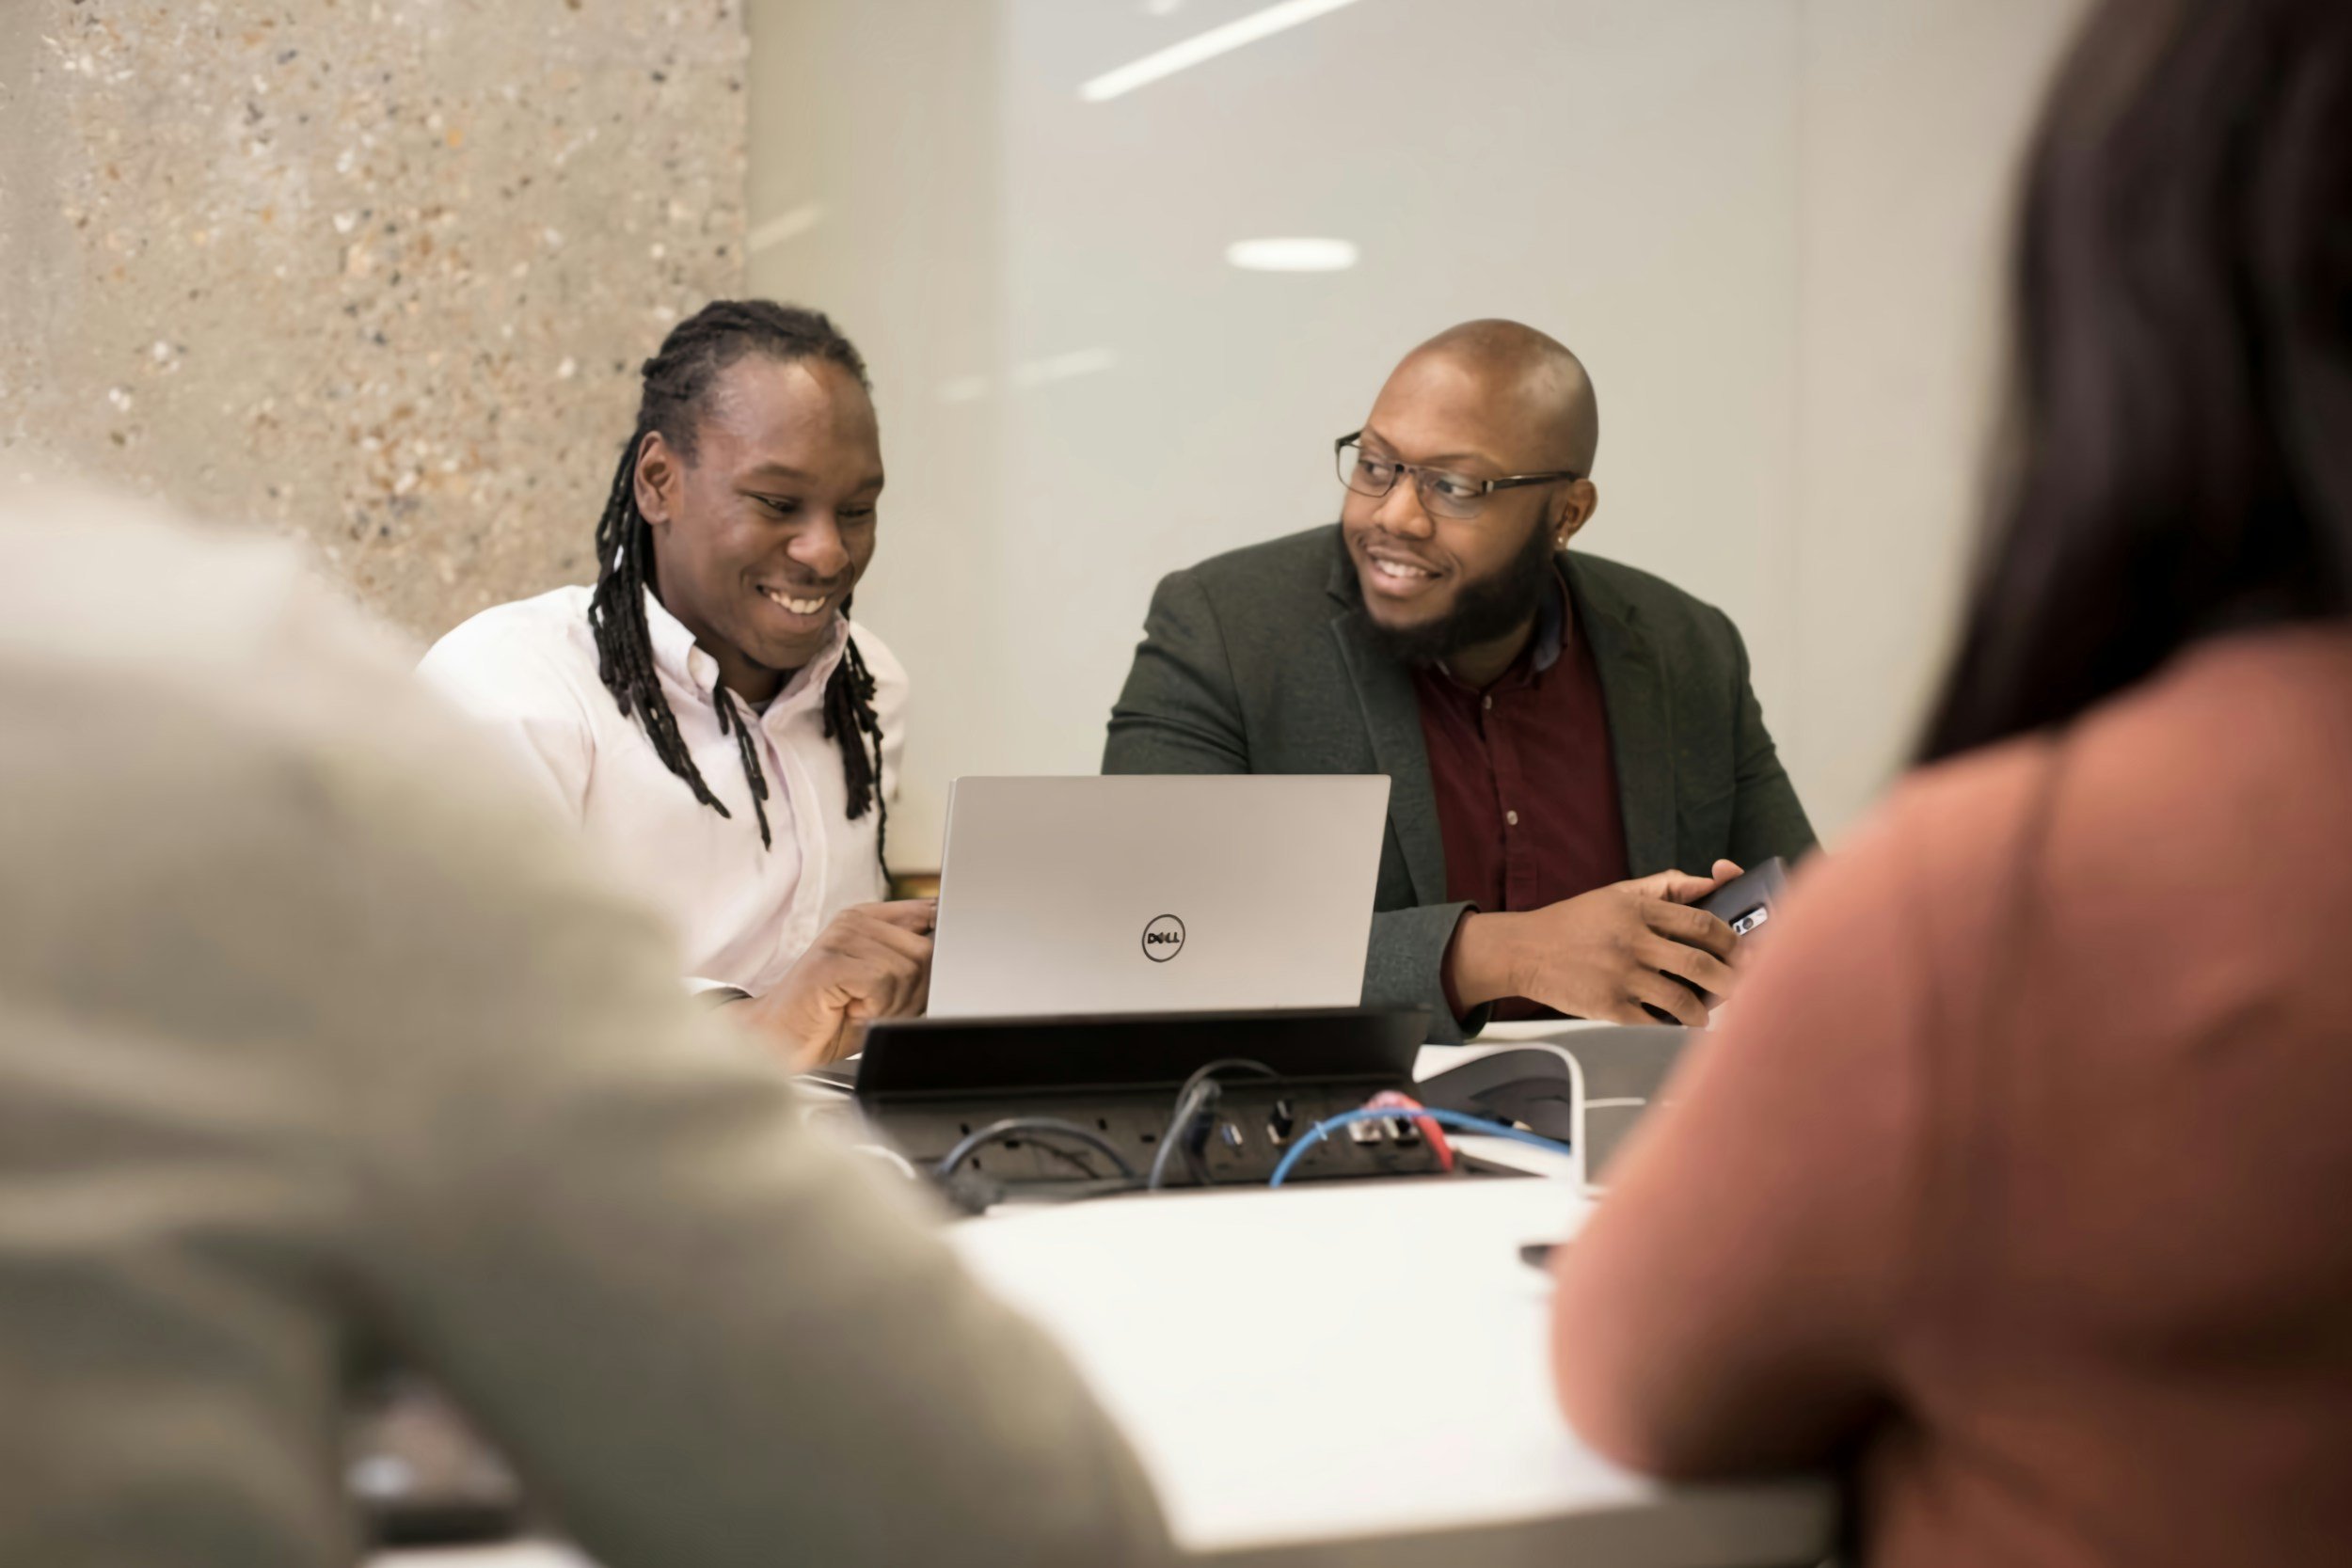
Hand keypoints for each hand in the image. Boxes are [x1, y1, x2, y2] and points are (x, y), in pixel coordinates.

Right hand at [732, 900, 935, 1068]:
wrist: (781, 1040)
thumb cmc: (832, 1018)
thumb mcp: (886, 989)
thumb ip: (915, 967)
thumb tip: (952, 957)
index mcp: (872, 919)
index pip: (930, 914)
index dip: (941, 948)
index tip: (927, 977)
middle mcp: (857, 921)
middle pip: (926, 951)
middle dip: (913, 992)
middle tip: (880, 1006)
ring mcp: (842, 937)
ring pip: (906, 969)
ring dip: (892, 1004)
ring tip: (861, 1008)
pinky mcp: (830, 960)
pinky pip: (881, 981)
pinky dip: (874, 1007)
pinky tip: (850, 1010)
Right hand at [1448, 861, 1744, 1027]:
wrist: (1523, 951)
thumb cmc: (1574, 922)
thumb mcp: (1617, 893)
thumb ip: (1666, 886)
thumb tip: (1712, 882)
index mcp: (1637, 909)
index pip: (1701, 923)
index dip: (1731, 941)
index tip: (1744, 953)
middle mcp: (1631, 941)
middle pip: (1700, 964)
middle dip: (1730, 980)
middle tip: (1742, 989)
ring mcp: (1620, 976)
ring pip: (1681, 1000)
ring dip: (1704, 1012)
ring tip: (1708, 1016)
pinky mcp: (1607, 1006)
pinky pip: (1653, 1023)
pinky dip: (1672, 1028)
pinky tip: (1680, 1028)